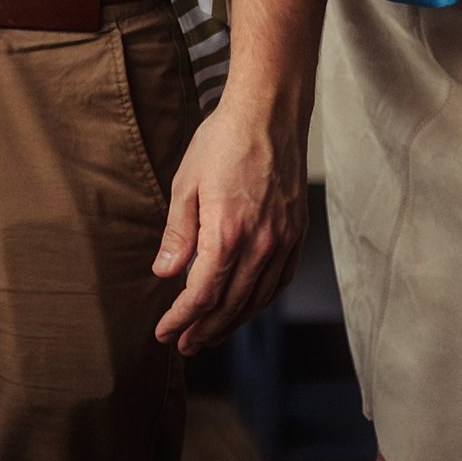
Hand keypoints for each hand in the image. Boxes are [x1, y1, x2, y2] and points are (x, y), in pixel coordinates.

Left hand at [151, 93, 307, 354]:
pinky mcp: (297, 234)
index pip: (203, 293)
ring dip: (232, 323)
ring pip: (257, 298)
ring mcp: (284, 241)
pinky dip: (259, 301)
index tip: (165, 333)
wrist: (269, 114)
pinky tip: (244, 308)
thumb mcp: (186, 184)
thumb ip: (178, 235)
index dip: (182, 318)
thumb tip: (166, 273)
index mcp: (228, 233)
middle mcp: (261, 245)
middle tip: (184, 346)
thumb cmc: (222, 142)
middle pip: (231, 304)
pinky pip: (278, 281)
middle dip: (204, 330)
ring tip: (209, 336)